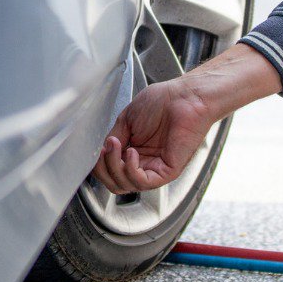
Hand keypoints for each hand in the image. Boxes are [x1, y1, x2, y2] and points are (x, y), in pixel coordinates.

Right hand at [92, 44, 282, 193]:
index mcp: (134, 152)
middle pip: (115, 184)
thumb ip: (113, 138)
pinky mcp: (168, 171)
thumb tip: (99, 153)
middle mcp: (144, 163)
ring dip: (114, 166)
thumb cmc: (162, 101)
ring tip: (116, 145)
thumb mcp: (127, 119)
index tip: (97, 149)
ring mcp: (155, 168)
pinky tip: (131, 152)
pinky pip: (143, 182)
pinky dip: (130, 170)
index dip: (99, 165)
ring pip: (126, 185)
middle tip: (105, 148)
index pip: (110, 172)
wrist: (185, 96)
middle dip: (103, 169)